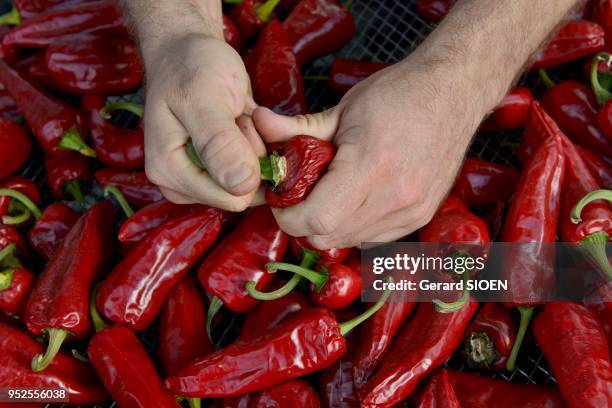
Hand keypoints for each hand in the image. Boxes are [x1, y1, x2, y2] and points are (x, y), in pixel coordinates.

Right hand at [142, 34, 264, 210]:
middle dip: (251, 152)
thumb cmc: (191, 66)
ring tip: (237, 115)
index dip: (247, 161)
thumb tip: (242, 188)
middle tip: (236, 115)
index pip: (230, 198)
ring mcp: (201, 179)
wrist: (189, 50)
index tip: (237, 122)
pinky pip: (255, 170)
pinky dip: (259, 143)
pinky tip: (243, 121)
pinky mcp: (217, 171)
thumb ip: (220, 144)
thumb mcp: (204, 98)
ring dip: (256, 145)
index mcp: (170, 172)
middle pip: (243, 191)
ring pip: (253, 180)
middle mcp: (182, 184)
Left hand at [253, 57, 482, 248]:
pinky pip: (373, 238)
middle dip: (304, 223)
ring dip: (329, 226)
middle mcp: (395, 198)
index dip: (289, 216)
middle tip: (298, 196)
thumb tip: (256, 124)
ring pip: (350, 242)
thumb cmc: (398, 94)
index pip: (317, 219)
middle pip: (329, 237)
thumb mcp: (342, 107)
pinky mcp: (422, 216)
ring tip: (328, 194)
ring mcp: (412, 212)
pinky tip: (354, 200)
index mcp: (371, 167)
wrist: (453, 93)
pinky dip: (354, 227)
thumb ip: (296, 127)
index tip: (281, 200)